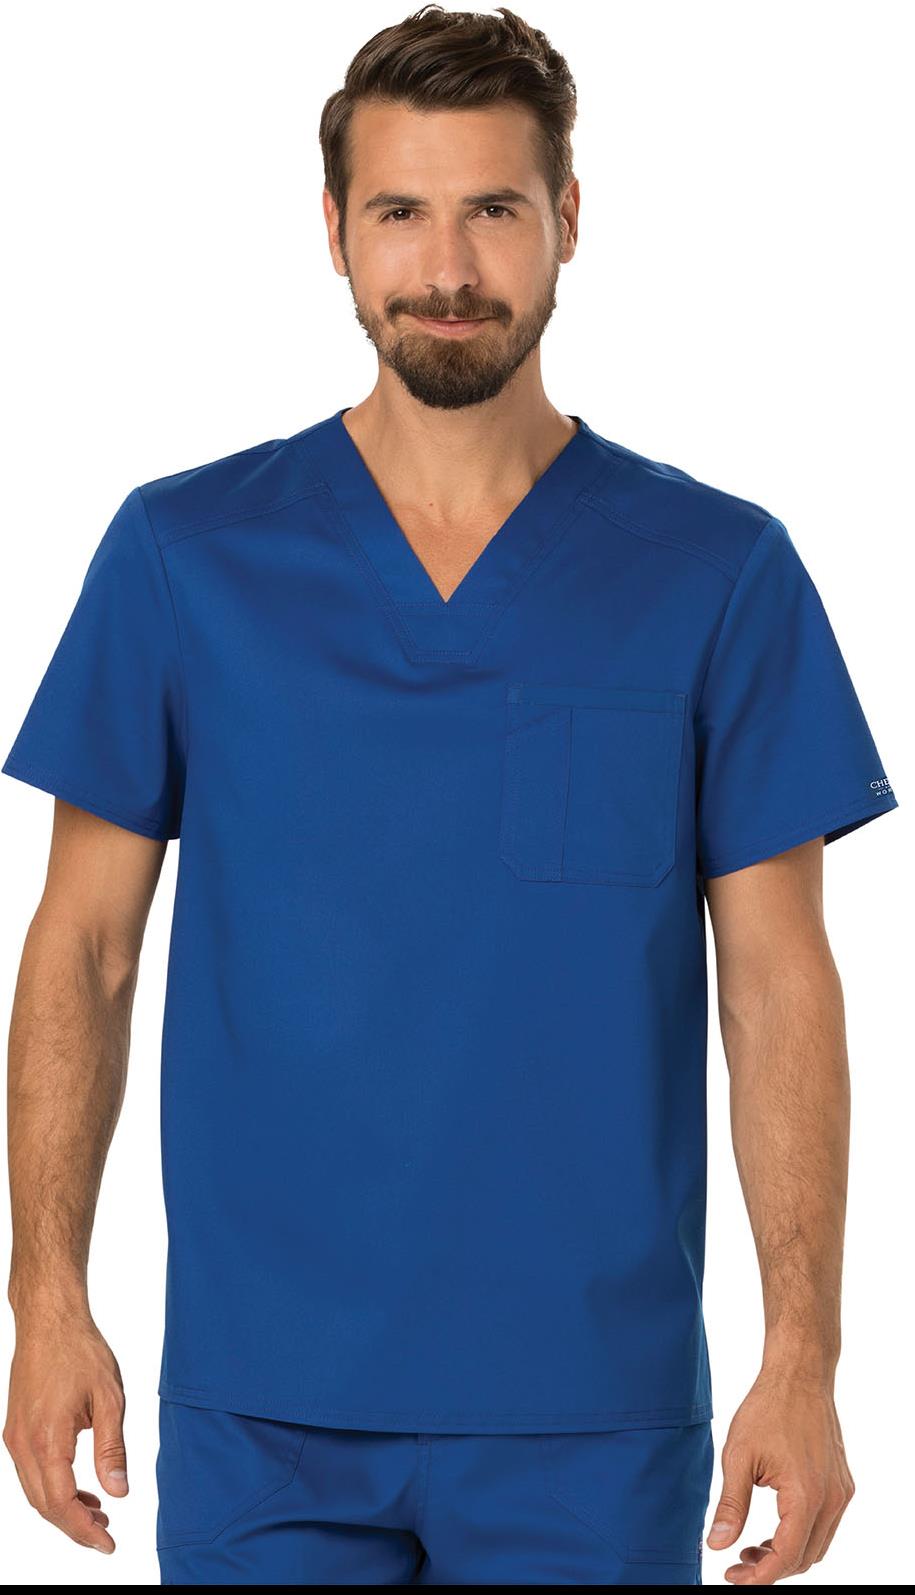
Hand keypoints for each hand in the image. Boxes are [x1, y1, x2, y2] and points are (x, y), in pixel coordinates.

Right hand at [3, 1302, 127, 1553]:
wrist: (49, 1320)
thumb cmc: (80, 1352)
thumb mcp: (109, 1398)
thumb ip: (112, 1449)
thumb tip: (118, 1493)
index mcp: (48, 1439)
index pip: (61, 1503)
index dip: (83, 1530)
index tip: (108, 1543)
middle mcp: (23, 1444)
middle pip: (44, 1505)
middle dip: (74, 1527)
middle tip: (106, 1534)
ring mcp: (15, 1437)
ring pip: (35, 1492)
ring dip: (63, 1509)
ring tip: (98, 1513)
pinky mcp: (15, 1429)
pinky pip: (31, 1473)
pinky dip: (53, 1488)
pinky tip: (79, 1487)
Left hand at [706, 1367, 854, 1582]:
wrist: (799, 1374)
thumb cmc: (768, 1408)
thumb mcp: (739, 1456)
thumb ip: (731, 1505)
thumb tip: (717, 1545)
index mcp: (806, 1495)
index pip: (786, 1557)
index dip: (759, 1576)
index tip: (731, 1578)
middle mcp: (832, 1499)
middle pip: (805, 1558)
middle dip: (771, 1568)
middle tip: (737, 1563)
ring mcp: (841, 1492)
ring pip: (818, 1545)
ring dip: (787, 1554)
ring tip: (751, 1546)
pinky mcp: (842, 1483)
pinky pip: (825, 1525)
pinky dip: (801, 1535)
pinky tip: (774, 1525)